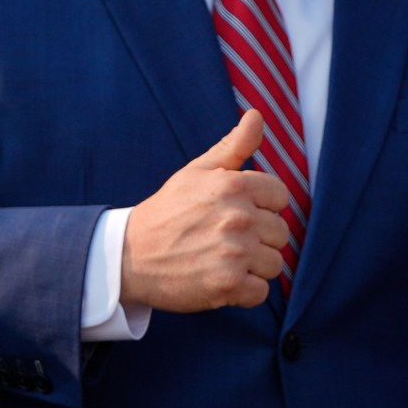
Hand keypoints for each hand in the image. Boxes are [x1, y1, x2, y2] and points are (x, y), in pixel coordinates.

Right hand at [121, 110, 292, 311]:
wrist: (127, 257)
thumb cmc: (167, 212)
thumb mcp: (196, 172)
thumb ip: (233, 146)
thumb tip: (257, 115)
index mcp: (233, 186)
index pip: (280, 197)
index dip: (262, 207)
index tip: (236, 214)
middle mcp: (238, 218)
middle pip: (280, 232)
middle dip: (258, 238)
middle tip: (224, 240)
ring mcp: (234, 252)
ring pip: (274, 263)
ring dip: (253, 267)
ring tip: (223, 260)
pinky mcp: (228, 285)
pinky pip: (261, 292)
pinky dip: (244, 292)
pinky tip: (221, 280)